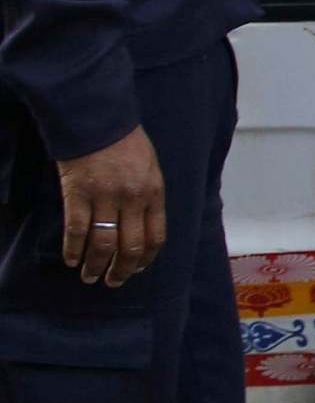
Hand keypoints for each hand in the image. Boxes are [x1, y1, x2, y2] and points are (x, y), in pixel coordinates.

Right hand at [56, 127, 165, 286]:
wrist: (98, 120)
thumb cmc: (126, 143)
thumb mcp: (151, 168)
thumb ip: (149, 197)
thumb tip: (143, 226)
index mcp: (155, 193)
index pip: (156, 237)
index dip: (146, 259)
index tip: (137, 270)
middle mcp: (133, 199)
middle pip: (130, 246)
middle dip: (122, 270)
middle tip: (113, 282)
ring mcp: (105, 197)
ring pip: (103, 244)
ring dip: (96, 265)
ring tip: (90, 276)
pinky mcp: (78, 194)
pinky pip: (76, 230)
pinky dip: (73, 249)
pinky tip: (70, 259)